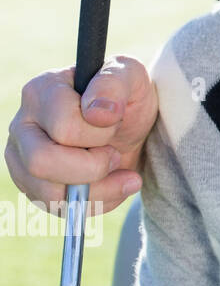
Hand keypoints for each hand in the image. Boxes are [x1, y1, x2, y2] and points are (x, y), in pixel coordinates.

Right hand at [5, 55, 157, 214]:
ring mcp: (22, 157)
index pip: (65, 128)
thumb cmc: (126, 95)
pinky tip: (113, 185)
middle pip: (41, 162)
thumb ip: (114, 83)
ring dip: (97, 190)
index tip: (116, 122)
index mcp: (42, 91)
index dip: (101, 133)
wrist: (130, 123)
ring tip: (121, 171)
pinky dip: (93, 204)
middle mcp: (22, 125)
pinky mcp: (33, 184)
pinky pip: (56, 209)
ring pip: (47, 193)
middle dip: (92, 167)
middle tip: (115, 153)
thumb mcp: (130, 76)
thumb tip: (97, 114)